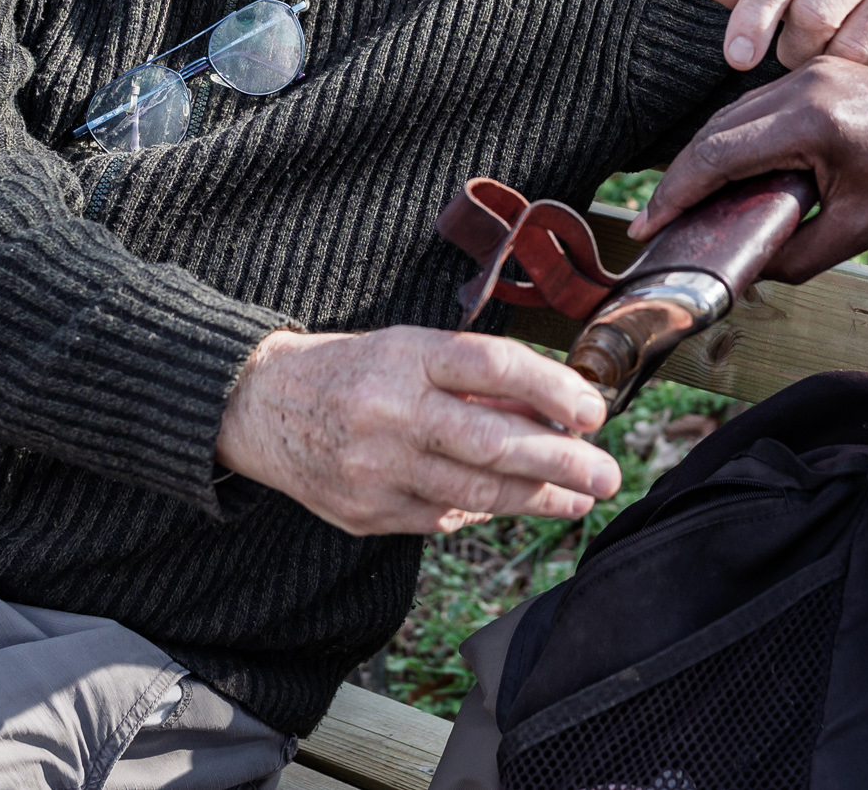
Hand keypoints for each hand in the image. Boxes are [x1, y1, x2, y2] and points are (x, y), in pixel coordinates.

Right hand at [216, 326, 622, 535]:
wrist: (260, 406)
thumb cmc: (352, 370)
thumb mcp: (410, 349)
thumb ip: (475, 378)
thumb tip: (555, 409)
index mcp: (406, 356)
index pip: (492, 367)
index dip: (551, 389)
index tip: (593, 410)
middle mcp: (390, 411)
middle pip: (491, 443)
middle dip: (560, 463)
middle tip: (607, 474)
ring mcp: (375, 467)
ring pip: (474, 493)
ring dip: (535, 499)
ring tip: (576, 498)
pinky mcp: (364, 512)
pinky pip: (441, 518)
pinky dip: (480, 512)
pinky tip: (508, 504)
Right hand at [626, 57, 867, 282]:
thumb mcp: (857, 231)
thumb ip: (792, 255)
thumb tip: (745, 273)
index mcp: (812, 121)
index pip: (718, 155)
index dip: (675, 193)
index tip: (649, 223)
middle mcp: (804, 85)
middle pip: (716, 130)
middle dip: (682, 177)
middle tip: (661, 219)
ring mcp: (813, 71)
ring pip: (734, 114)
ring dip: (708, 156)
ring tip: (690, 202)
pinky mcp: (822, 72)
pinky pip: (761, 105)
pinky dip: (738, 138)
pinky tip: (733, 172)